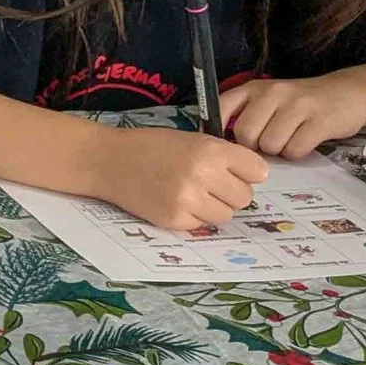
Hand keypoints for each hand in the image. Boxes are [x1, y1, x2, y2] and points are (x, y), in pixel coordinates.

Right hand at [89, 125, 268, 229]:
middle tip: (208, 184)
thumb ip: (223, 156)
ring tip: (190, 193)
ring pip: (225, 215)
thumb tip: (252, 179)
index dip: (246, 172)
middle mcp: (203, 175)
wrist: (107, 160)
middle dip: (230, 192)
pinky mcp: (173, 219)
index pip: (258, 172)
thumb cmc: (151, 146)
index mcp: (211, 150)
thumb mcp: (192, 139)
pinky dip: (191, 216)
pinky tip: (173, 201)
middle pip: (244, 197)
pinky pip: (200, 225)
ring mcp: (188, 200)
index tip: (233, 171)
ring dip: (213, 207)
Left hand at [221, 74, 365, 159]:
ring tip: (290, 138)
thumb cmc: (300, 103)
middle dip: (255, 146)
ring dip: (279, 150)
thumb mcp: (267, 100)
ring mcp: (298, 105)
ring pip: (270, 145)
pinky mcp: (320, 120)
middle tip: (270, 141)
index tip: (225, 145)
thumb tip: (219, 143)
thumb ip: (243, 114)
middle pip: (246, 134)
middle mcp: (274, 93)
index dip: (219, 132)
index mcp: (254, 88)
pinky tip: (304, 141)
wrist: (347, 93)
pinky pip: (295, 149)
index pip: (222, 108)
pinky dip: (297, 153)